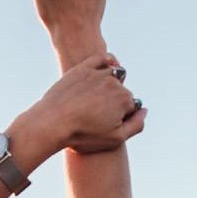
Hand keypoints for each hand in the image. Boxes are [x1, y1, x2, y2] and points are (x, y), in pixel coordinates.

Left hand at [29, 52, 145, 153]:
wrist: (52, 124)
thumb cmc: (83, 135)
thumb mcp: (114, 139)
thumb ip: (136, 125)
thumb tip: (144, 110)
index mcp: (124, 99)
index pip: (131, 106)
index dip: (121, 117)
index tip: (107, 126)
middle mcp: (114, 83)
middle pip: (122, 91)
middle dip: (114, 102)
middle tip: (97, 116)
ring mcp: (98, 73)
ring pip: (114, 75)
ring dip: (111, 84)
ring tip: (97, 100)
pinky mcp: (83, 68)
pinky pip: (102, 58)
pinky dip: (108, 61)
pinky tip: (107, 69)